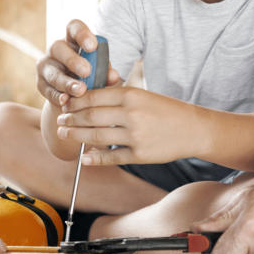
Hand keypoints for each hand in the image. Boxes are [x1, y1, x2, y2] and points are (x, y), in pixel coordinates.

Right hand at [35, 19, 118, 106]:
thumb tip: (114, 76)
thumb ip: (106, 71)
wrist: (74, 94)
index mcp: (73, 39)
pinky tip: (66, 101)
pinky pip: (48, 90)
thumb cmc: (92, 75)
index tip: (93, 46)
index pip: (74, 28)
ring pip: (53, 73)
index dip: (82, 34)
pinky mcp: (41, 84)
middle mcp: (57, 49)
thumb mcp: (100, 69)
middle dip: (73, 60)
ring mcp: (46, 66)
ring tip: (80, 91)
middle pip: (59, 48)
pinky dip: (58, 97)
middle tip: (87, 71)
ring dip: (67, 82)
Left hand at [57, 87, 197, 164]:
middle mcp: (131, 114)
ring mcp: (135, 135)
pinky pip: (111, 157)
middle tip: (60, 120)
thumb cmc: (166, 110)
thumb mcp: (143, 95)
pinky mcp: (139, 154)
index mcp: (131, 95)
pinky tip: (84, 157)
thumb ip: (118, 97)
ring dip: (76, 136)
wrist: (193, 129)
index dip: (75, 101)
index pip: (94, 96)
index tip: (65, 104)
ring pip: (96, 136)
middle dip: (71, 119)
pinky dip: (95, 158)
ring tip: (65, 133)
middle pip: (91, 116)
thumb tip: (87, 100)